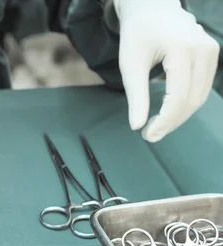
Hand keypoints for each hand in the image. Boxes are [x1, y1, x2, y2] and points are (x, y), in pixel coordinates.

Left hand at [115, 0, 219, 141]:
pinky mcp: (212, 54)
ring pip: (199, 97)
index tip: (147, 135)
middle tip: (149, 134)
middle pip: (191, 100)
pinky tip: (166, 110)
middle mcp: (203, 49)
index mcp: (181, 49)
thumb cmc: (137, 35)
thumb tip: (136, 126)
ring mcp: (211, 51)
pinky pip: (202, 87)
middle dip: (171, 122)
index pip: (177, 97)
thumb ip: (136, 96)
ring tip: (156, 126)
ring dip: (179, 116)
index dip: (164, 121)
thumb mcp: (130, 65)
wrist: (152, 8)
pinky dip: (185, 103)